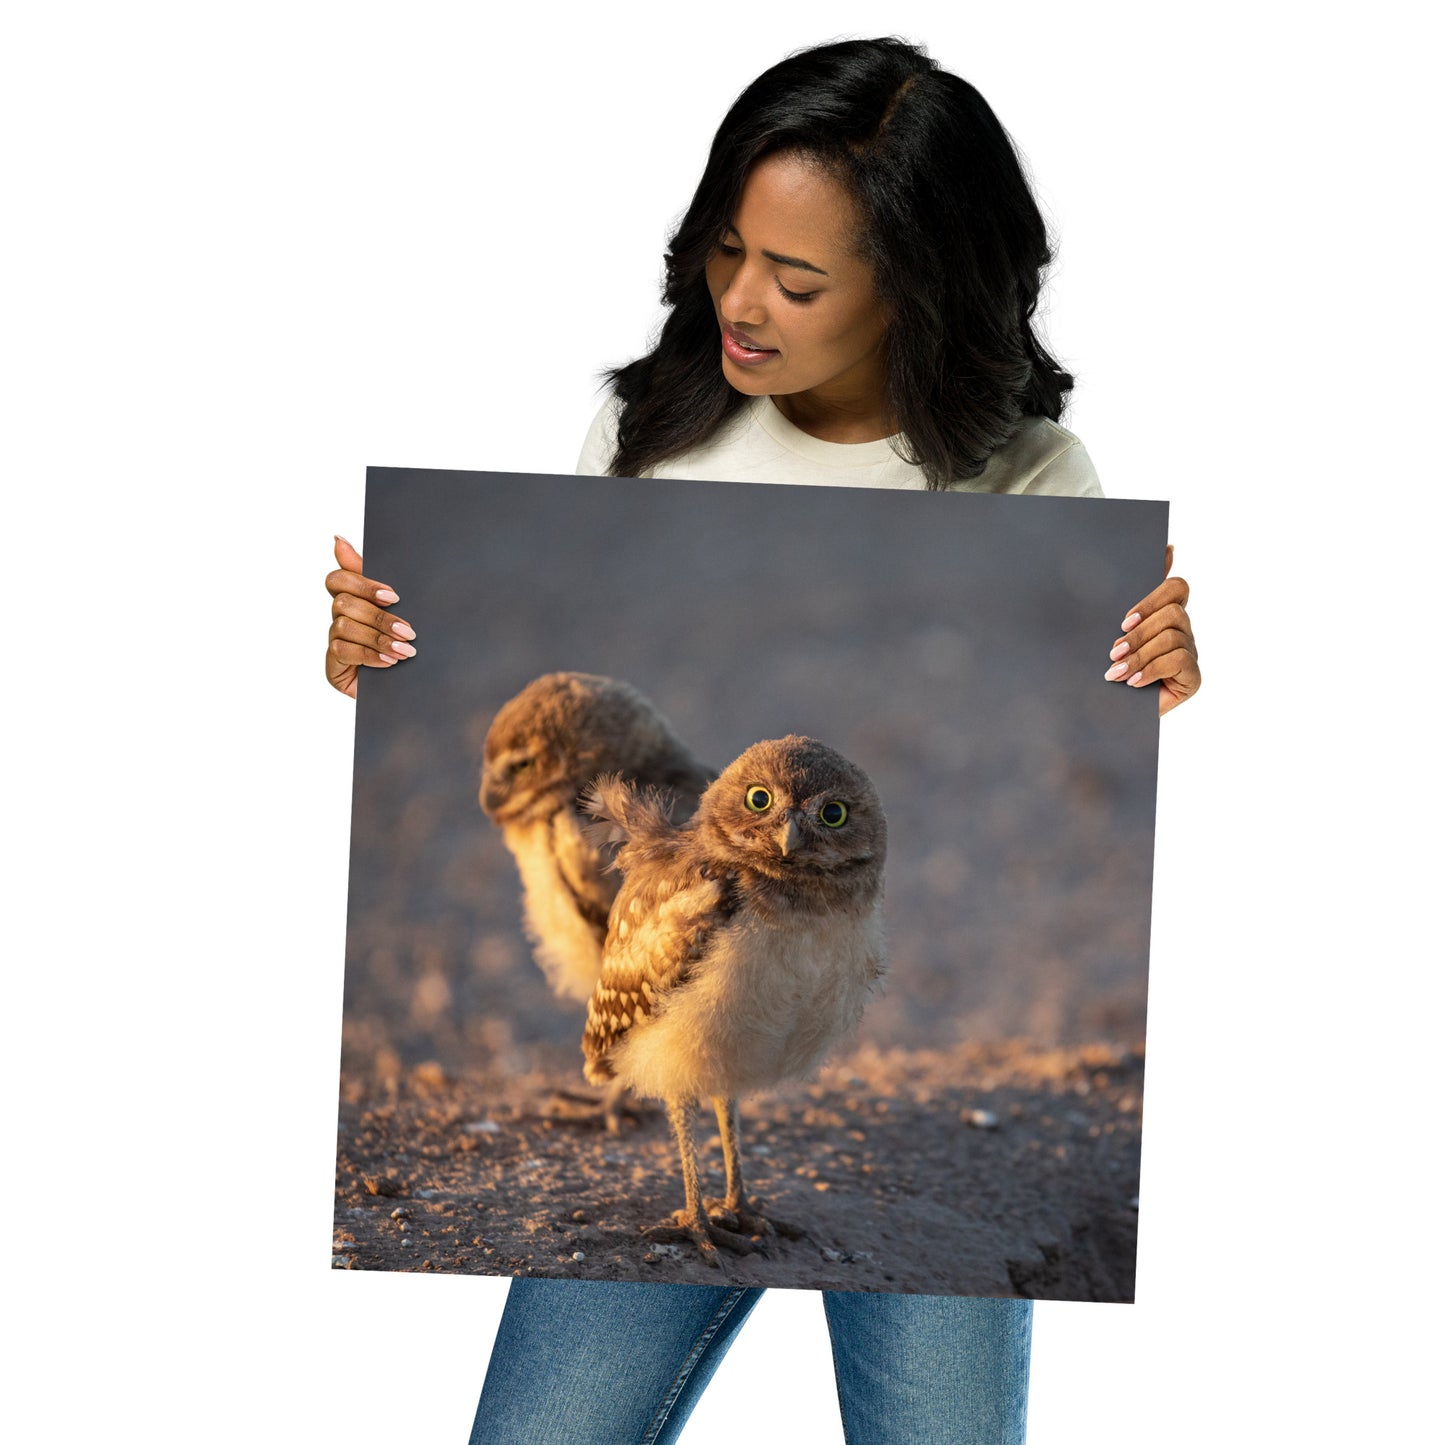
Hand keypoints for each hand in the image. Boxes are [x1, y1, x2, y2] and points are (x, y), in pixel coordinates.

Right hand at [325, 536, 415, 698]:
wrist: (412, 687)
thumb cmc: (405, 643)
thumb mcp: (401, 609)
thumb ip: (375, 578)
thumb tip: (338, 539)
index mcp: (354, 598)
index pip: (338, 579)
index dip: (363, 584)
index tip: (393, 596)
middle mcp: (339, 617)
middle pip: (344, 603)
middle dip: (379, 617)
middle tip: (409, 630)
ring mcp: (334, 641)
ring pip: (344, 626)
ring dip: (378, 638)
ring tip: (406, 650)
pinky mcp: (333, 665)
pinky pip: (343, 651)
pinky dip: (369, 655)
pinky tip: (390, 662)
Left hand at [1104, 543, 1199, 716]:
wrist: (1108, 716)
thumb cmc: (1108, 668)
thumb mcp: (1109, 634)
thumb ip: (1124, 599)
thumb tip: (1159, 552)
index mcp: (1164, 614)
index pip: (1176, 587)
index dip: (1153, 597)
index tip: (1124, 620)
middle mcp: (1182, 630)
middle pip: (1174, 611)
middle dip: (1139, 632)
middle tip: (1113, 651)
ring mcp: (1190, 652)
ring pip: (1173, 636)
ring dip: (1140, 654)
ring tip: (1116, 672)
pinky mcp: (1193, 677)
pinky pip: (1180, 660)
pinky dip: (1152, 670)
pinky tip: (1133, 682)